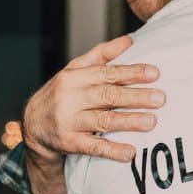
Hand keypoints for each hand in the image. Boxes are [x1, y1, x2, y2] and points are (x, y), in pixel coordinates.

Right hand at [22, 35, 165, 165]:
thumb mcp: (75, 70)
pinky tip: (130, 153)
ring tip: (151, 122)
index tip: (155, 73)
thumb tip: (129, 40)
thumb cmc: (61, 94)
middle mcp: (71, 98)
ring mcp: (69, 121)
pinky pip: (93, 147)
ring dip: (129, 121)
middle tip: (160, 98)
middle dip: (135, 96)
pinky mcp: (69, 143)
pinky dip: (112, 150)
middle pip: (108, 96)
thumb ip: (101, 55)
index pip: (107, 73)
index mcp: (74, 77)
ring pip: (103, 121)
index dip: (131, 73)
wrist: (32, 125)